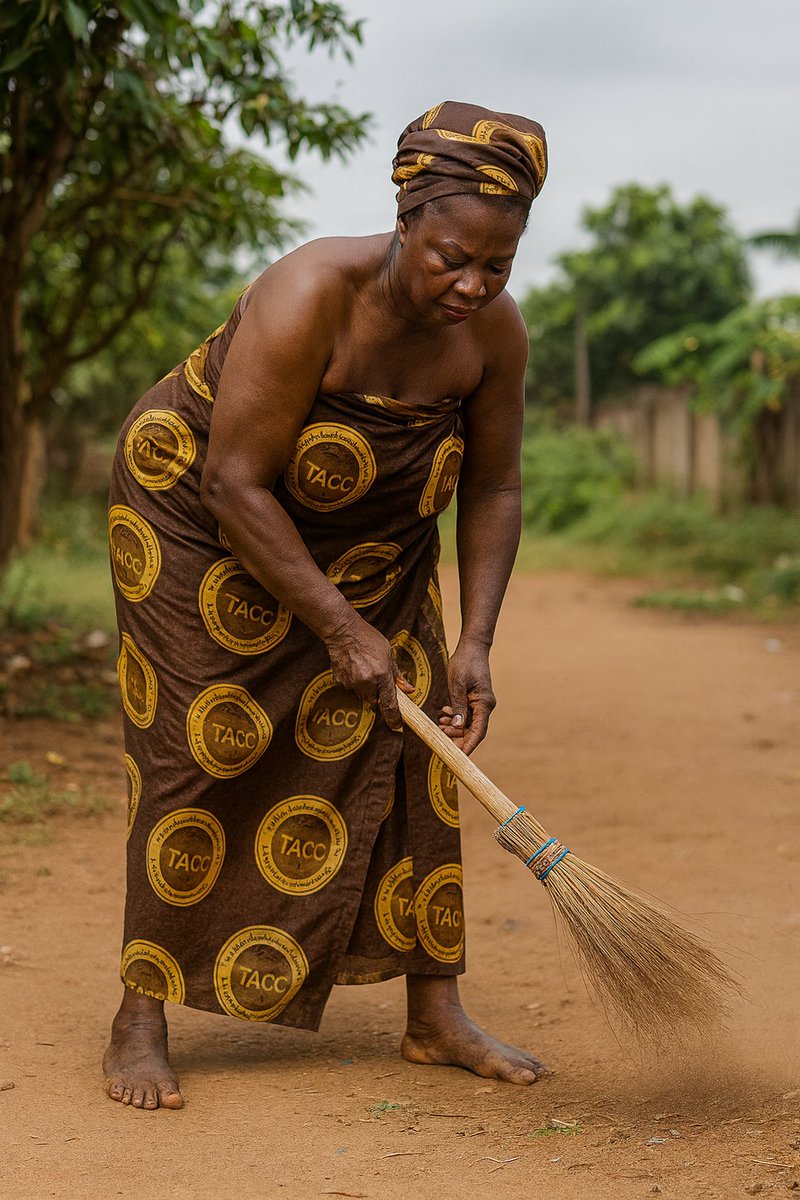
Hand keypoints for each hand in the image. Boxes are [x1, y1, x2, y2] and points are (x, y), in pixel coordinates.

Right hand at [325, 611, 412, 731]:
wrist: (343, 632)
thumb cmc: (369, 639)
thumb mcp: (389, 655)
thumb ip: (398, 676)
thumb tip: (409, 691)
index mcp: (382, 675)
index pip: (389, 704)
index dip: (394, 718)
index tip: (397, 726)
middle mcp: (367, 682)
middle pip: (374, 701)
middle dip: (378, 696)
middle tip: (378, 681)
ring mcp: (352, 683)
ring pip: (362, 695)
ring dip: (366, 688)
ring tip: (365, 668)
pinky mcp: (340, 681)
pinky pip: (351, 687)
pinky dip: (354, 681)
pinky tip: (355, 667)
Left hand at [438, 640, 495, 755]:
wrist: (472, 646)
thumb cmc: (466, 662)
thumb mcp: (457, 684)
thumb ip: (458, 706)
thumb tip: (458, 727)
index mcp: (484, 703)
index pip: (478, 731)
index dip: (468, 746)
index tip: (458, 757)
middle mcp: (485, 706)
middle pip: (473, 730)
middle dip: (457, 737)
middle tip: (440, 736)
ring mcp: (480, 703)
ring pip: (468, 723)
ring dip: (454, 727)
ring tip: (440, 724)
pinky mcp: (474, 699)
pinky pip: (465, 714)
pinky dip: (455, 717)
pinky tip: (444, 714)